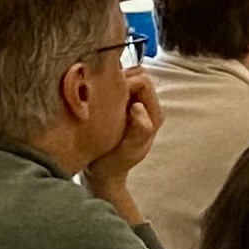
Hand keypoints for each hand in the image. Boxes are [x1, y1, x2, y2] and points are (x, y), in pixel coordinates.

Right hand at [90, 67, 161, 190]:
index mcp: (153, 115)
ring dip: (111, 82)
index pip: (144, 82)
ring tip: (97, 95)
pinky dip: (105, 86)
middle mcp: (147, 107)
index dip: (126, 82)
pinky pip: (115, 86)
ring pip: (126, 78)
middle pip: (137, 75)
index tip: (108, 94)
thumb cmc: (113, 163)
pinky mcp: (121, 105)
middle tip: (101, 92)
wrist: (101, 172)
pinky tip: (94, 98)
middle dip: (119, 78)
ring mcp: (134, 104)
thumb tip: (138, 107)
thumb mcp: (127, 151)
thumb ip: (139, 131)